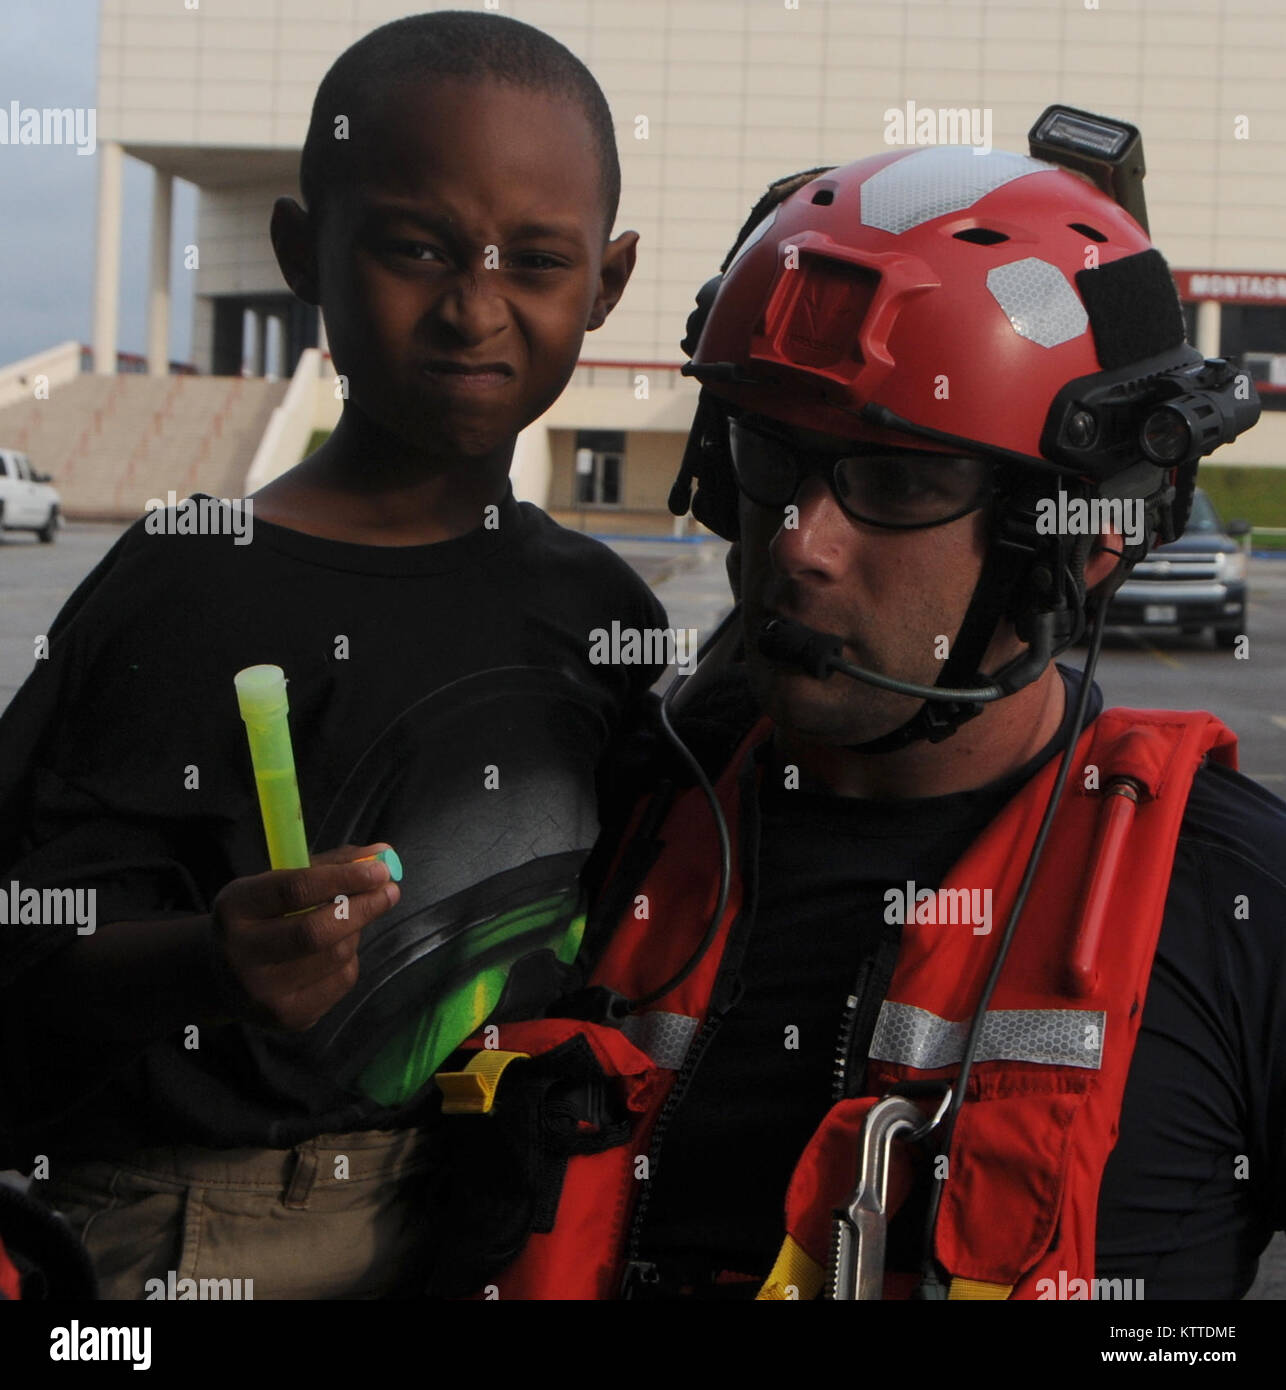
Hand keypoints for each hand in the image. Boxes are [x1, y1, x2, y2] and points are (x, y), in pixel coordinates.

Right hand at [209, 843, 399, 1030]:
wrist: (226, 975)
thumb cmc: (264, 915)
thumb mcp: (281, 881)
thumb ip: (331, 865)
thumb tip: (383, 855)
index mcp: (236, 908)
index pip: (295, 890)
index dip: (343, 877)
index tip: (379, 870)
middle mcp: (242, 953)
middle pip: (316, 932)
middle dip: (363, 908)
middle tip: (390, 891)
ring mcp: (263, 992)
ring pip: (336, 956)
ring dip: (355, 932)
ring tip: (349, 921)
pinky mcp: (288, 1017)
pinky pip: (342, 981)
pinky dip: (350, 959)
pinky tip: (334, 952)